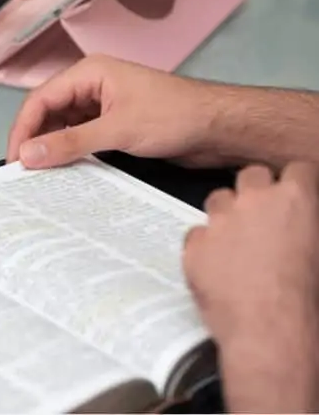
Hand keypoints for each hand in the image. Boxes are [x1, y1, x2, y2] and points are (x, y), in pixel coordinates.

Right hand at [7, 56, 225, 167]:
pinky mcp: (113, 124)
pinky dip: (69, 153)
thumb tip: (30, 154)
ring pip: (62, 126)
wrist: (220, 128)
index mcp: (89, 73)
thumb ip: (70, 142)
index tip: (15, 159)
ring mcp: (102, 105)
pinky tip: (64, 171)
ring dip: (51, 148)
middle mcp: (91, 86)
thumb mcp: (118, 130)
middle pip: (47, 112)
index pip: (40, 99)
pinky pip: (79, 137)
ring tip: (40, 175)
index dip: (23, 130)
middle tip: (23, 171)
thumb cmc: (178, 115)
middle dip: (34, 140)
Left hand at [184, 163, 318, 411]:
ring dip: (227, 213)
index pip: (297, 170)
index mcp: (297, 198)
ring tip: (238, 241)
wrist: (271, 333)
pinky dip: (205, 245)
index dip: (295, 184)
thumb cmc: (306, 301)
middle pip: (252, 175)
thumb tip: (303, 227)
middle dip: (258, 191)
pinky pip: (196, 233)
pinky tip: (219, 264)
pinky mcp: (194, 245)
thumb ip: (308, 223)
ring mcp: (220, 221)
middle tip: (264, 216)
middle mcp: (255, 201)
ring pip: (218, 198)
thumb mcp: (318, 248)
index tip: (293, 195)